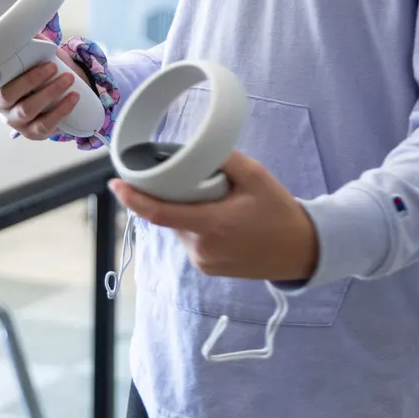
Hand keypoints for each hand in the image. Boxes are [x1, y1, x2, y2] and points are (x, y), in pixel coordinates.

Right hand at [0, 33, 89, 139]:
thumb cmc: (39, 69)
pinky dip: (61, 111)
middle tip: (51, 65)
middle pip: (7, 95)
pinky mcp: (34, 133)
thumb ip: (26, 36)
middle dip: (31, 80)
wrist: (59, 93)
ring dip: (50, 93)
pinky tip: (73, 98)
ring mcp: (16, 121)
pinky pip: (45, 126)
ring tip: (68, 78)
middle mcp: (0, 105)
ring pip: (28, 110)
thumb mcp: (30, 53)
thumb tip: (31, 9)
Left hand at [110, 152, 318, 282]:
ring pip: (180, 228)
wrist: (302, 250)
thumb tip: (196, 149)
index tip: (116, 184)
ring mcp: (204, 262)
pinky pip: (191, 240)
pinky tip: (220, 217)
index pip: (160, 214)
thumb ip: (224, 160)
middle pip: (170, 217)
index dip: (133, 199)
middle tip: (195, 181)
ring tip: (217, 201)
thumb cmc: (279, 212)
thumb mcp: (256, 176)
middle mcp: (203, 249)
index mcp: (212, 225)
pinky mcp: (209, 268)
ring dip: (186, 212)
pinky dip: (196, 225)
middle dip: (173, 197)